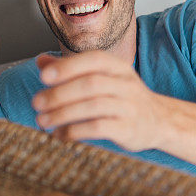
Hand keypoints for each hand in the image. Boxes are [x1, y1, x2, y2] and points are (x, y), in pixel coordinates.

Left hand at [32, 51, 169, 151]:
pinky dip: (76, 131)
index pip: (93, 60)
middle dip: (60, 93)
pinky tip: (60, 135)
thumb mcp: (101, 78)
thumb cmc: (121, 97)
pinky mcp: (129, 129)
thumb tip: (41, 61)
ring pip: (94, 106)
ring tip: (43, 121)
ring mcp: (129, 107)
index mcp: (117, 67)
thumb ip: (71, 70)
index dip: (68, 67)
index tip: (43, 76)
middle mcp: (125, 84)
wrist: (159, 121)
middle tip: (37, 103)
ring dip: (63, 114)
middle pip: (91, 84)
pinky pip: (100, 128)